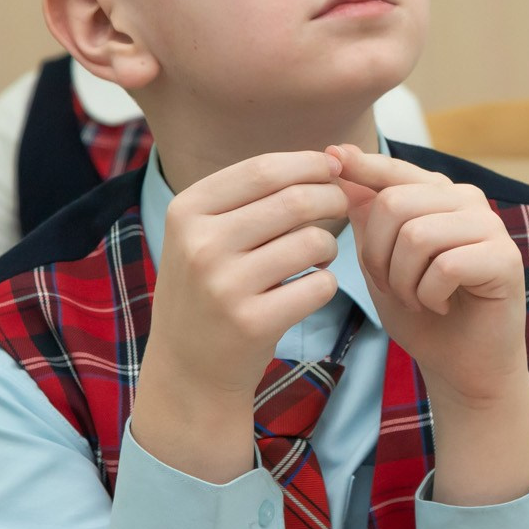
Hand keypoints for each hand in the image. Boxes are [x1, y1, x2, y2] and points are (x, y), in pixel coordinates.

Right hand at [134, 151, 349, 481]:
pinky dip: (326, 284)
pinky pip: (320, 285)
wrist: (189, 371)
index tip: (335, 169)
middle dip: (333, 199)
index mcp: (186, 211)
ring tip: (317, 256)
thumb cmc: (210, 290)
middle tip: (342, 208)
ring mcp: (224, 285)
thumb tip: (334, 157)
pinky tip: (307, 291)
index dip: (311, 164)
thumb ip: (257, 195)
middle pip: (296, 200)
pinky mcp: (252, 323)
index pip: (264, 169)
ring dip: (329, 246)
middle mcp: (200, 244)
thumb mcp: (206, 234)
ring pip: (314, 242)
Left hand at [335, 144, 528, 506]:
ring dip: (404, 281)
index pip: (394, 170)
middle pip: (395, 203)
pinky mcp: (505, 259)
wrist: (462, 368)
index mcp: (439, 196)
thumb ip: (367, 218)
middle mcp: (468, 201)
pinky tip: (441, 307)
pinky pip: (445, 266)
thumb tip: (338, 162)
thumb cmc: (422, 315)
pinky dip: (429, 296)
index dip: (361, 165)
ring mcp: (491, 227)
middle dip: (377, 255)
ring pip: (418, 235)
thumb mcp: (381, 263)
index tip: (331, 156)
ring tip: (418, 299)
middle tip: (394, 288)